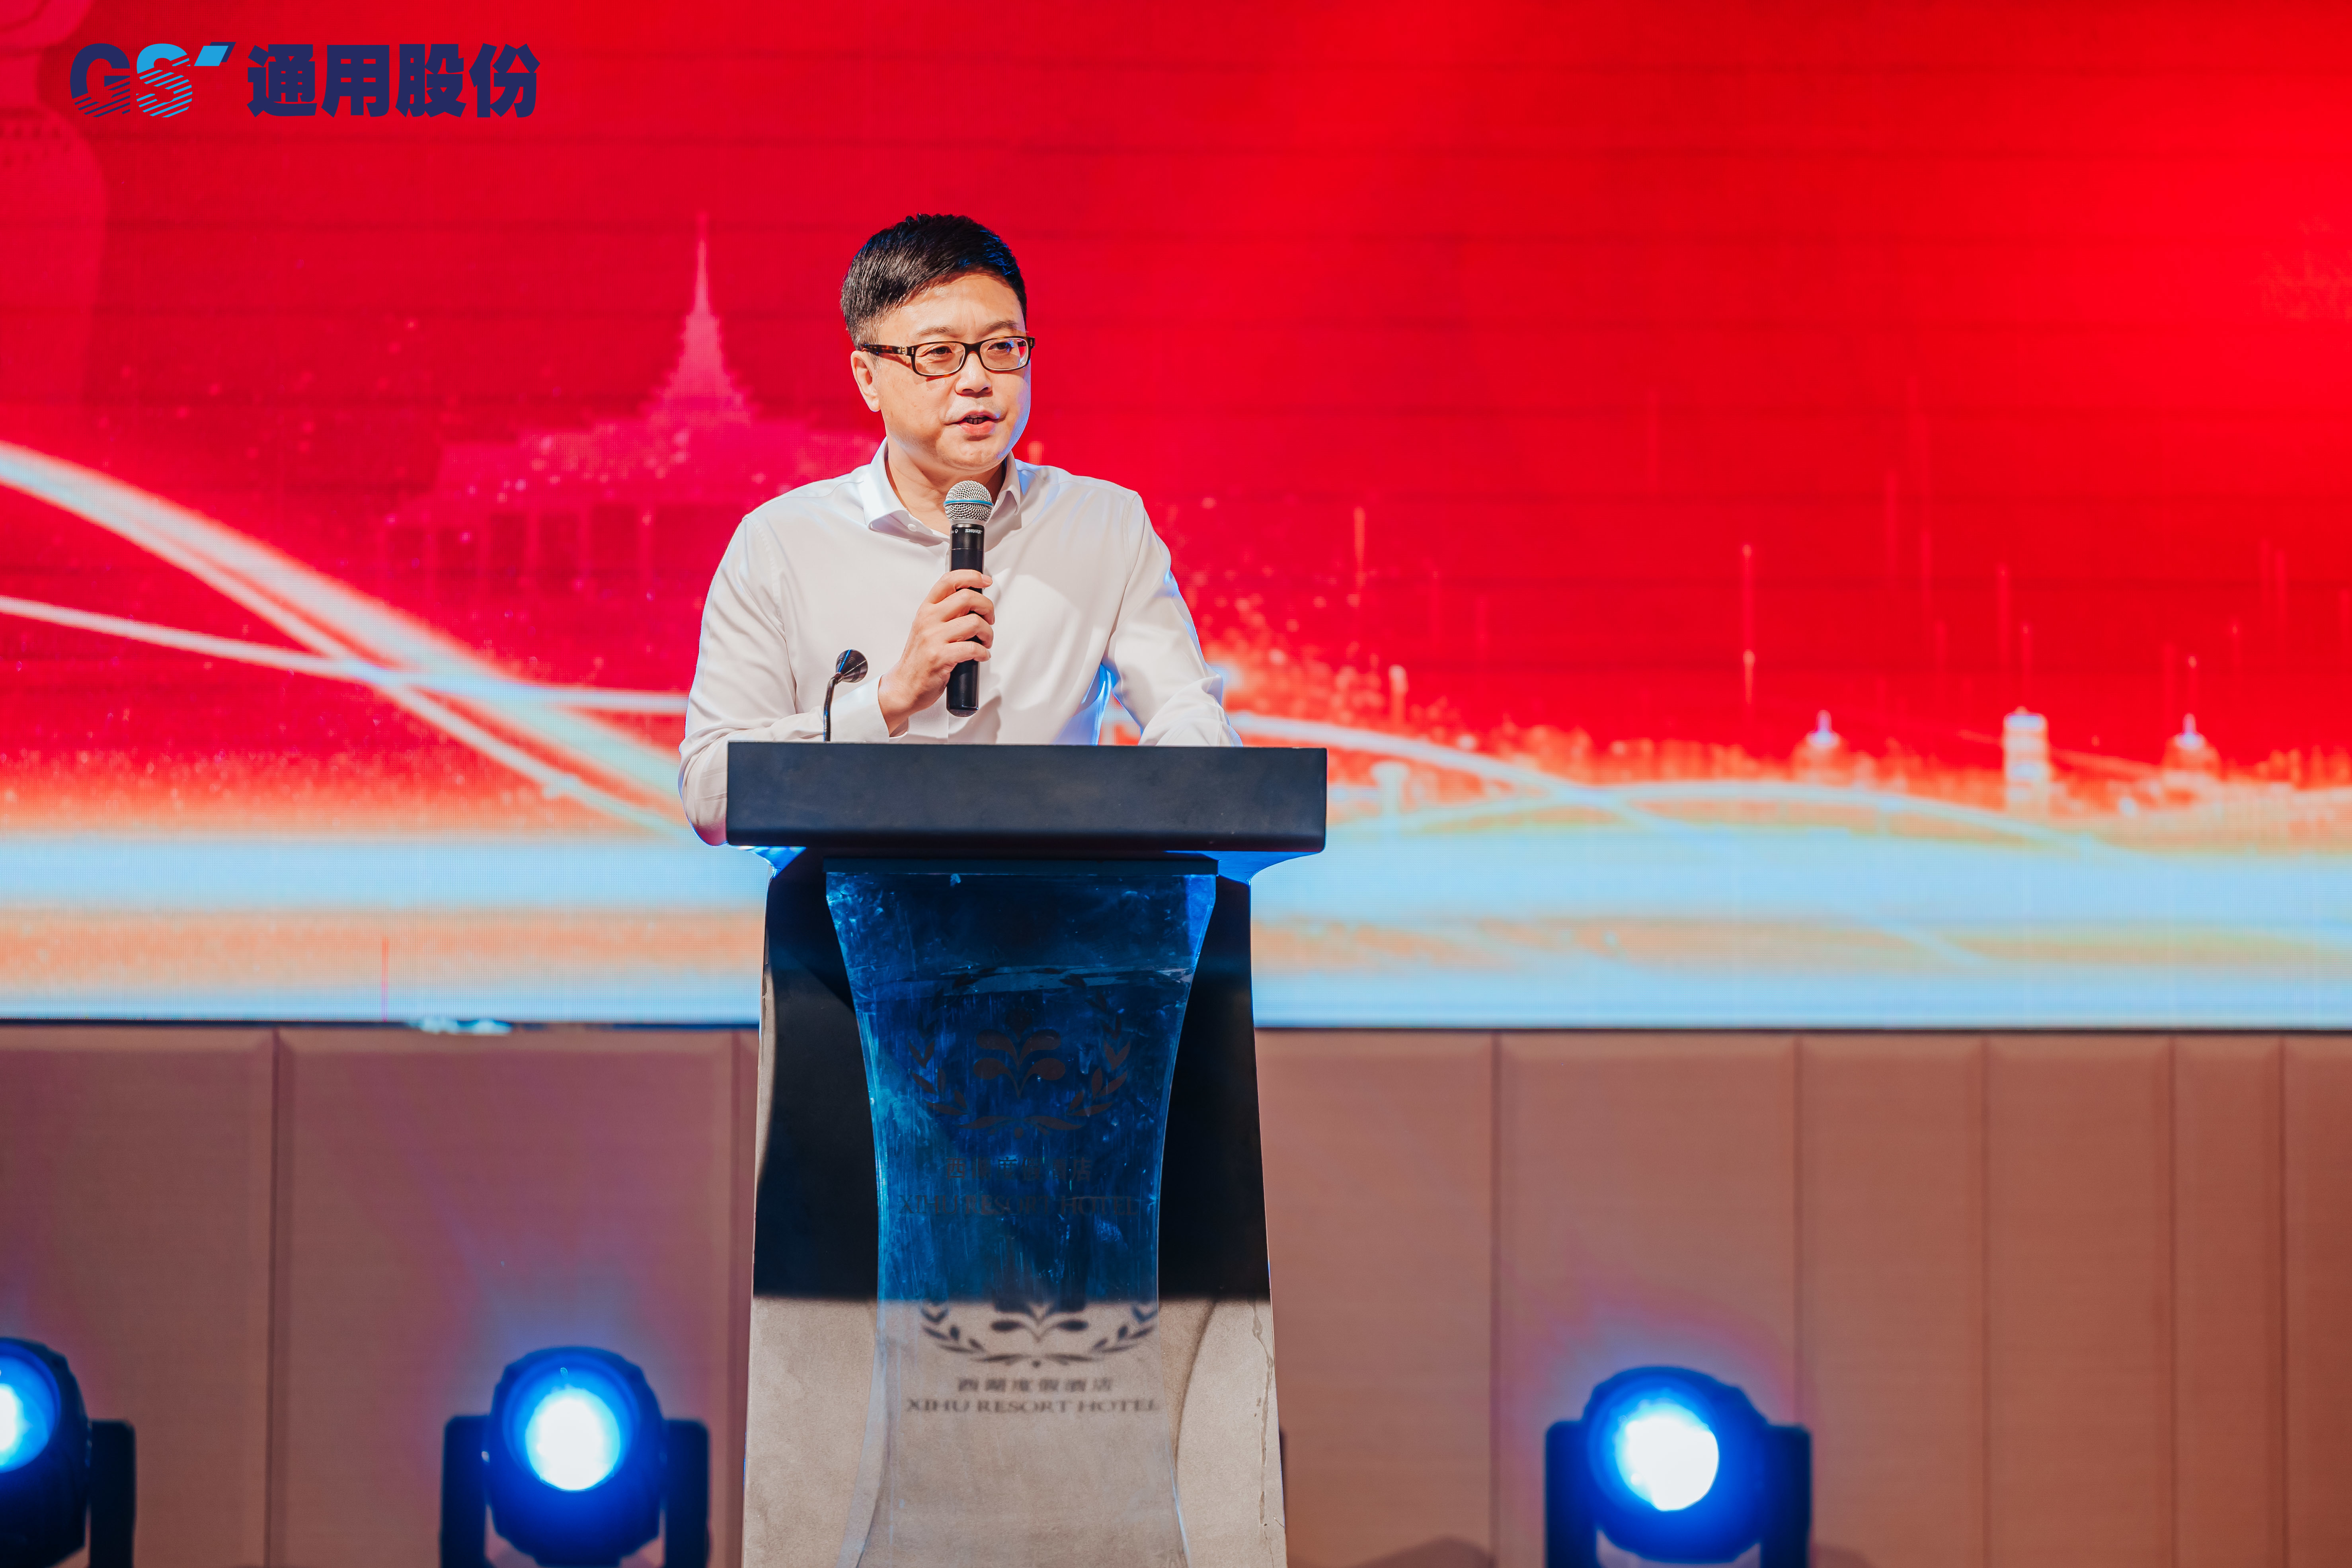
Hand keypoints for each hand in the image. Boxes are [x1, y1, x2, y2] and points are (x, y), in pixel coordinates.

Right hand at [878, 569, 993, 734]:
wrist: (904, 685)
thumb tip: (973, 604)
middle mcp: (929, 620)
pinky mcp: (940, 657)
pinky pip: (972, 648)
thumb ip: (947, 613)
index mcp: (927, 609)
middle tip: (989, 619)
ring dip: (988, 633)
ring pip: (974, 622)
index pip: (948, 581)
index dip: (971, 576)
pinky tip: (981, 655)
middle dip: (987, 607)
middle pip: (967, 597)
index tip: (985, 581)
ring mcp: (933, 638)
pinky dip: (983, 652)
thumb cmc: (919, 658)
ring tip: (985, 641)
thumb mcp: (928, 628)